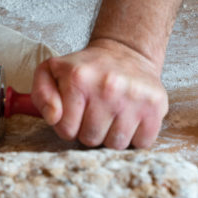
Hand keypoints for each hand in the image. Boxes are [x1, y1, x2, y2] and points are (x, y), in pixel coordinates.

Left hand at [30, 38, 167, 148]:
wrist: (125, 52)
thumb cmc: (84, 69)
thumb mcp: (51, 72)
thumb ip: (41, 95)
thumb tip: (53, 117)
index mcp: (78, 78)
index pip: (66, 131)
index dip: (68, 127)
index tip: (75, 114)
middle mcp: (108, 86)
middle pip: (91, 140)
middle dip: (89, 132)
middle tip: (94, 114)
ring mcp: (134, 96)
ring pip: (116, 145)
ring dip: (112, 136)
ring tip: (111, 115)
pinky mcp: (156, 105)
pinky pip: (142, 143)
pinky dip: (135, 137)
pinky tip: (130, 118)